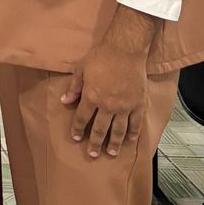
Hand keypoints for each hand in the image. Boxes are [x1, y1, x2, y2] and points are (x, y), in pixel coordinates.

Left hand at [61, 40, 148, 157]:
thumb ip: (74, 87)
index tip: (75, 138)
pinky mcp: (138, 104)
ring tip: (111, 153)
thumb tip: (65, 101)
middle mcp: (107, 106)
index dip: (77, 129)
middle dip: (95, 143)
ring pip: (118, 130)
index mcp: (91, 97)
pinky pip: (135, 123)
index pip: (82, 118)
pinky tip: (130, 140)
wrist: (125, 50)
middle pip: (100, 129)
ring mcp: (124, 107)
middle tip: (93, 154)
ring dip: (114, 143)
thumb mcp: (81, 69)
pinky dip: (132, 133)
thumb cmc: (101, 56)